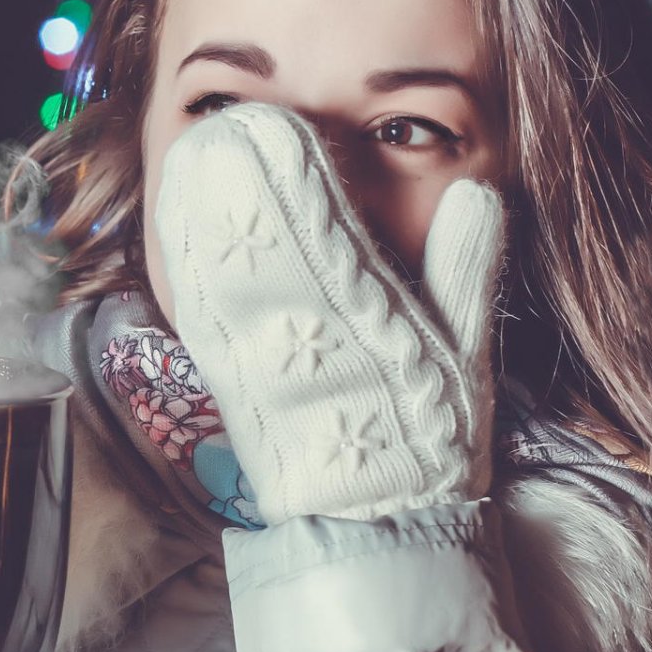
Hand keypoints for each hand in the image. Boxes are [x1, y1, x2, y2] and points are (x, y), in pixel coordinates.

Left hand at [151, 101, 504, 522]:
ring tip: (195, 151)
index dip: (308, 189)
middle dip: (248, 193)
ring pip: (229, 281)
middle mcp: (316, 346)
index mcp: (380, 332)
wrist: (371, 524)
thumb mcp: (466, 354)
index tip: (291, 132)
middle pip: (273, 260)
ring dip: (207, 216)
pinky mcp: (224, 380)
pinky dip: (184, 262)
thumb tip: (479, 193)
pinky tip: (172, 211)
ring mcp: (261, 365)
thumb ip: (466, 272)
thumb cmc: (426, 434)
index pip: (338, 246)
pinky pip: (198, 315)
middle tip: (229, 127)